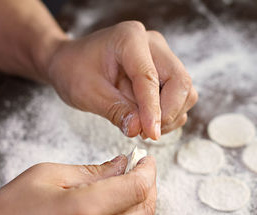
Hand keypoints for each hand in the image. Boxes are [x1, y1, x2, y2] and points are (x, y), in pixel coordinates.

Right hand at [0, 155, 155, 214]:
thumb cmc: (7, 213)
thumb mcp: (48, 176)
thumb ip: (93, 170)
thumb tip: (121, 164)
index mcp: (84, 212)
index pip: (137, 188)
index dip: (147, 170)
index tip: (145, 159)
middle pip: (146, 210)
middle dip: (149, 185)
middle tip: (140, 168)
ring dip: (140, 203)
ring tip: (128, 183)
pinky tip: (116, 204)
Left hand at [47, 21, 197, 139]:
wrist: (71, 62)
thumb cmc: (74, 70)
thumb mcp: (88, 93)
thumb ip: (116, 111)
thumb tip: (139, 129)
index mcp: (129, 39)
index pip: (150, 77)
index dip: (153, 109)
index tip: (150, 133)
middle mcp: (152, 44)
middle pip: (180, 81)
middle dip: (168, 112)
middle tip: (146, 132)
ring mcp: (161, 57)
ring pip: (185, 91)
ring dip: (170, 115)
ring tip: (143, 127)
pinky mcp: (163, 72)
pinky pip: (179, 97)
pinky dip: (169, 115)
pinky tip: (147, 121)